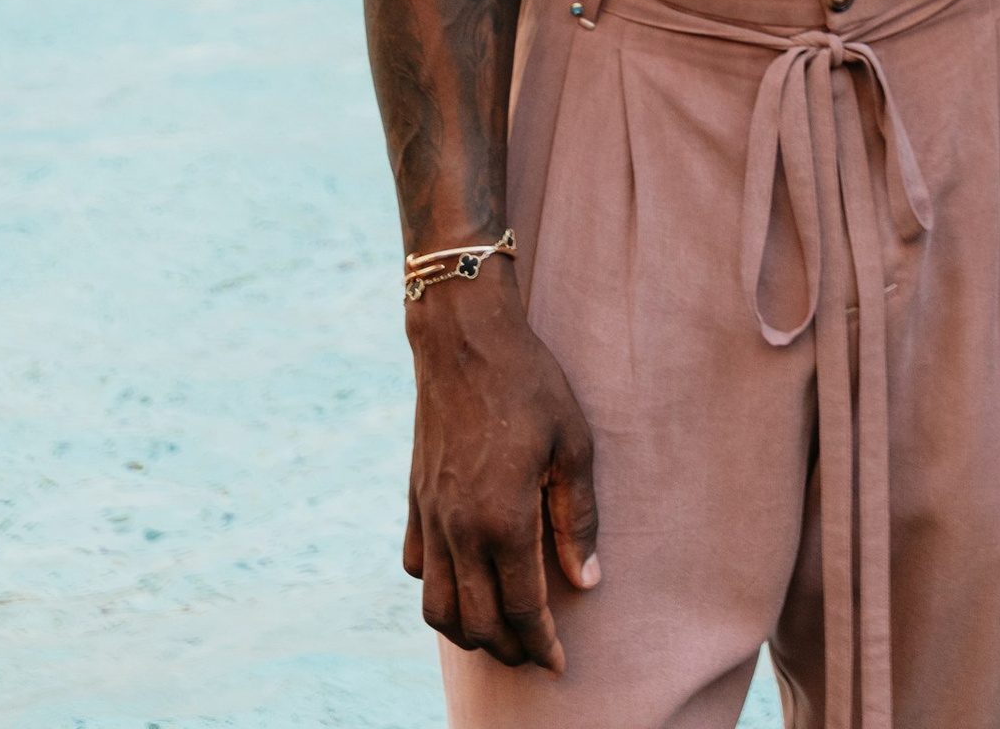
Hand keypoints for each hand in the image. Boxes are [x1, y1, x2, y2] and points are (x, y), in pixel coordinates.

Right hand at [402, 271, 599, 670]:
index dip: (542, 645)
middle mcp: (459, 530)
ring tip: (499, 630)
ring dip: (467, 631)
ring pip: (436, 609)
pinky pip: (416, 568)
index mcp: (503, 520)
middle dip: (508, 649)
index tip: (559, 663)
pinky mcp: (413, 500)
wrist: (463, 337)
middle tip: (534, 651)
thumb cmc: (528, 383)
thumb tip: (586, 581)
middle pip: (477, 624)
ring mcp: (430, 518)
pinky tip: (464, 580)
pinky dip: (437, 590)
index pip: (522, 611)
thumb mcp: (572, 444)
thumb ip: (578, 519)